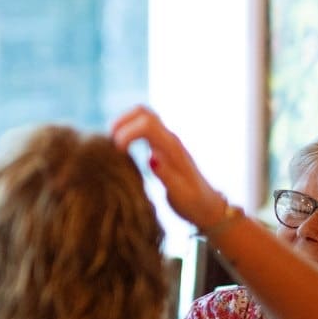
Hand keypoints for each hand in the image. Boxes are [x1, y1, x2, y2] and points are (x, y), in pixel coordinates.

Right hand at [109, 105, 223, 228]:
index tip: (118, 152)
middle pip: (142, 112)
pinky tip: (121, 150)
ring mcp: (165, 140)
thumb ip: (166, 175)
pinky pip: (142, 127)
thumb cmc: (193, 203)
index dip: (127, 132)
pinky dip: (127, 131)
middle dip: (121, 122)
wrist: (207, 206)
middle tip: (110, 144)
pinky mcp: (161, 145)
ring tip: (113, 146)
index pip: (146, 124)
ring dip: (123, 124)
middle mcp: (169, 139)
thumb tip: (151, 158)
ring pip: (141, 116)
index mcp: (172, 148)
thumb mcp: (180, 194)